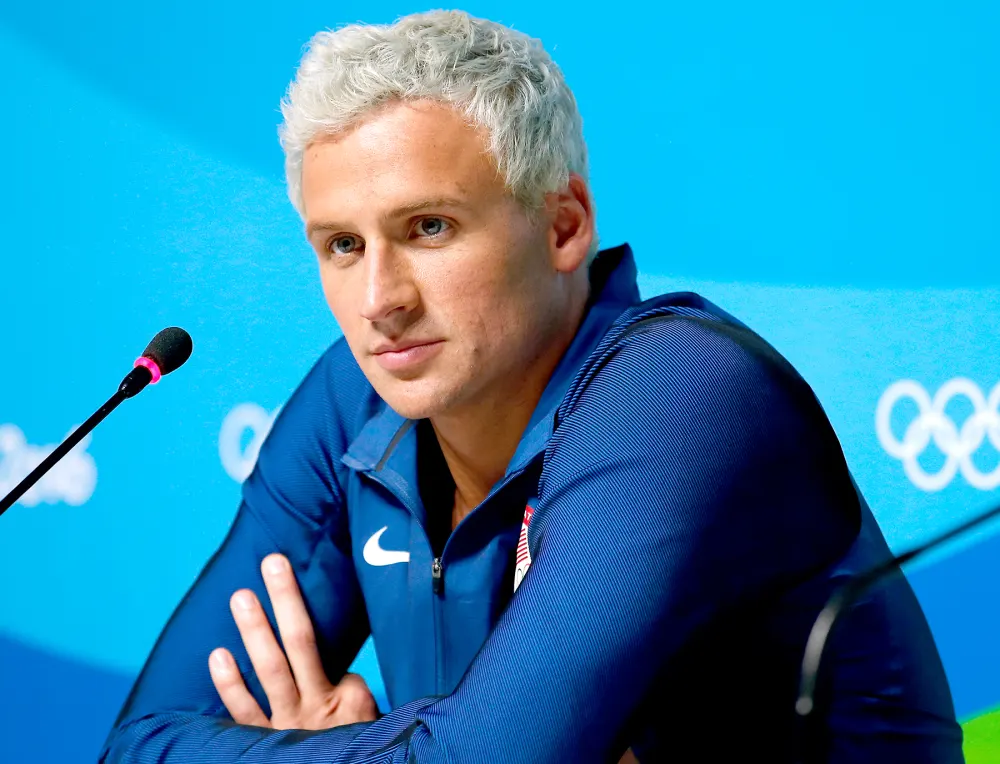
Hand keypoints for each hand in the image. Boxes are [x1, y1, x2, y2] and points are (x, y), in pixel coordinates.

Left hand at [209, 553, 378, 729]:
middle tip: (271, 562)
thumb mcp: (362, 719)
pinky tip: (218, 656)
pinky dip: (230, 684)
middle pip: (299, 642)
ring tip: (241, 597)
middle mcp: (310, 707)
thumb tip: (337, 671)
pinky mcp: (260, 745)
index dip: (300, 611)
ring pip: (270, 670)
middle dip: (285, 600)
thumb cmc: (352, 749)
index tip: (283, 572)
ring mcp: (284, 725)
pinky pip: (243, 713)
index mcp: (339, 698)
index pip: (322, 648)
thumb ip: (349, 693)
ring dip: (256, 631)